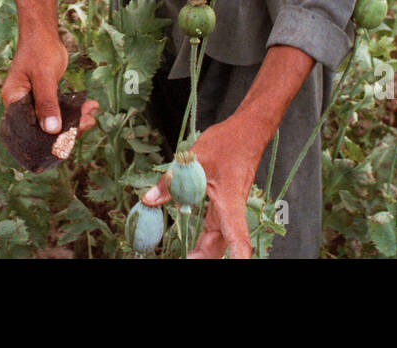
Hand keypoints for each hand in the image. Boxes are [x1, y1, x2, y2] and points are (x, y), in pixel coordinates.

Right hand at [0, 31, 98, 136]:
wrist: (43, 33)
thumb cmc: (38, 49)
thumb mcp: (44, 76)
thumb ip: (47, 103)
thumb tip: (52, 130)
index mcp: (14, 101)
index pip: (28, 129)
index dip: (47, 138)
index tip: (69, 138)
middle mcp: (21, 105)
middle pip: (43, 128)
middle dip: (67, 128)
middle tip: (88, 122)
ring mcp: (33, 102)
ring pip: (54, 120)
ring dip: (74, 119)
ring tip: (92, 113)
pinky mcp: (44, 98)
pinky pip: (59, 110)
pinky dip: (74, 109)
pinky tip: (90, 106)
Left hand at [141, 115, 265, 258]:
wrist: (248, 130)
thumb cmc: (227, 142)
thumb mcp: (194, 159)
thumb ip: (171, 182)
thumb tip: (147, 201)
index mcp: (230, 204)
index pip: (238, 240)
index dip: (237, 258)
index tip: (236, 266)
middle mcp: (232, 211)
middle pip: (221, 245)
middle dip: (203, 258)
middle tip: (182, 260)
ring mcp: (229, 208)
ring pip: (217, 238)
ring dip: (202, 251)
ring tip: (183, 257)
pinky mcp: (226, 204)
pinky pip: (214, 227)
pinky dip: (202, 237)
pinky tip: (191, 245)